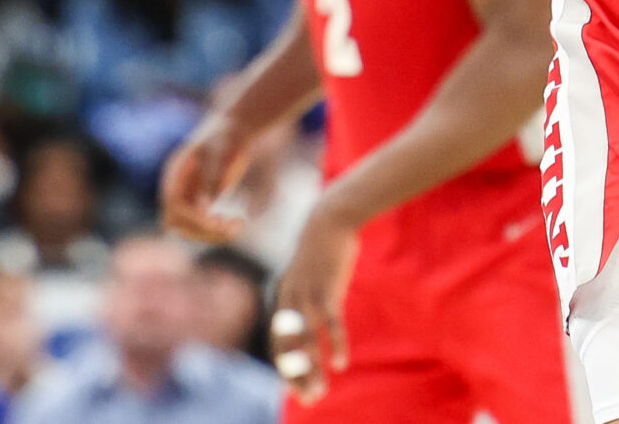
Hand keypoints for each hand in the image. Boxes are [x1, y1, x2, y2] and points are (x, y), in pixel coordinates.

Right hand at [158, 112, 255, 242]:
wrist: (231, 131)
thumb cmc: (228, 138)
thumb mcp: (223, 151)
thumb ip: (214, 176)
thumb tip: (206, 206)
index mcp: (176, 172)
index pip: (173, 204)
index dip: (192, 217)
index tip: (216, 220)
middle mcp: (176, 188)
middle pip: (176, 222)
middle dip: (203, 229)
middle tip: (234, 226)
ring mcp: (184, 197)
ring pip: (187, 229)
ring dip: (211, 234)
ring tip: (238, 226)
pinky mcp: (196, 204)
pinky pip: (199, 226)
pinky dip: (216, 231)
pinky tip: (238, 224)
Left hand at [270, 199, 362, 398]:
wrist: (330, 218)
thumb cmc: (321, 248)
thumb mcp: (306, 273)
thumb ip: (303, 295)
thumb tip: (307, 314)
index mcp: (283, 298)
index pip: (278, 342)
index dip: (285, 367)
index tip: (294, 389)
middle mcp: (290, 301)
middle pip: (288, 348)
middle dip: (297, 378)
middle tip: (309, 400)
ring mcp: (308, 295)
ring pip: (306, 342)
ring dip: (312, 370)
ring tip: (320, 393)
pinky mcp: (329, 290)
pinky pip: (331, 324)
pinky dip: (334, 345)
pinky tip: (340, 364)